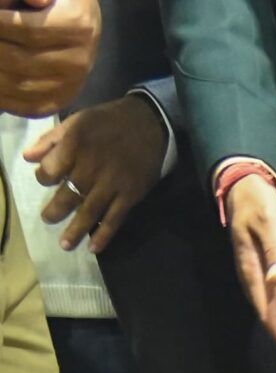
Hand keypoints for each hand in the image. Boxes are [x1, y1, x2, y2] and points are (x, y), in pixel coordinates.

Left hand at [0, 0, 99, 115]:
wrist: (82, 25)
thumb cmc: (58, 1)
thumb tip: (33, 3)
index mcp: (76, 25)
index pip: (26, 30)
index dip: (0, 25)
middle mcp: (77, 61)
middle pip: (18, 60)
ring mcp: (70, 86)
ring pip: (18, 85)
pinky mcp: (60, 102)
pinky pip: (26, 107)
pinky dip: (3, 97)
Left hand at [24, 97, 165, 255]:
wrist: (147, 124)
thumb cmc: (107, 122)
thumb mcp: (76, 121)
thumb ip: (50, 140)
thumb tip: (28, 158)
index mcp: (75, 143)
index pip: (51, 168)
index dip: (44, 177)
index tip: (45, 181)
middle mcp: (92, 165)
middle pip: (68, 194)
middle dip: (55, 210)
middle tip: (47, 219)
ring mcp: (112, 183)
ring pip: (90, 211)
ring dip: (76, 230)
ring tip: (64, 244)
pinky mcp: (129, 195)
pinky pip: (114, 219)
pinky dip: (103, 235)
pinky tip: (93, 247)